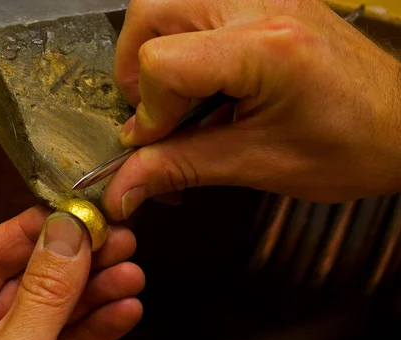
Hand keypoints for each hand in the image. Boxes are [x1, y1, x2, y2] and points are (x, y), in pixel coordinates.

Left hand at [0, 206, 143, 339]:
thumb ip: (43, 294)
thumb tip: (66, 231)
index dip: (33, 231)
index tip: (74, 214)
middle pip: (30, 282)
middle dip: (77, 263)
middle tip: (117, 239)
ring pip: (57, 313)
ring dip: (96, 292)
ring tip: (132, 272)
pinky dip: (100, 327)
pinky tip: (126, 309)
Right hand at [103, 0, 400, 220]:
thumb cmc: (350, 146)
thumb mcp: (258, 164)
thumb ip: (181, 167)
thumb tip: (123, 186)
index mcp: (267, 48)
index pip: (161, 62)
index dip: (148, 111)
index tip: (156, 142)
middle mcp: (260, 3)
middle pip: (151, 12)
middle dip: (135, 69)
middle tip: (156, 113)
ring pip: (166, 1)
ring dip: (154, 49)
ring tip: (176, 94)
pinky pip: (195, 4)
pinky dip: (180, 41)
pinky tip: (201, 79)